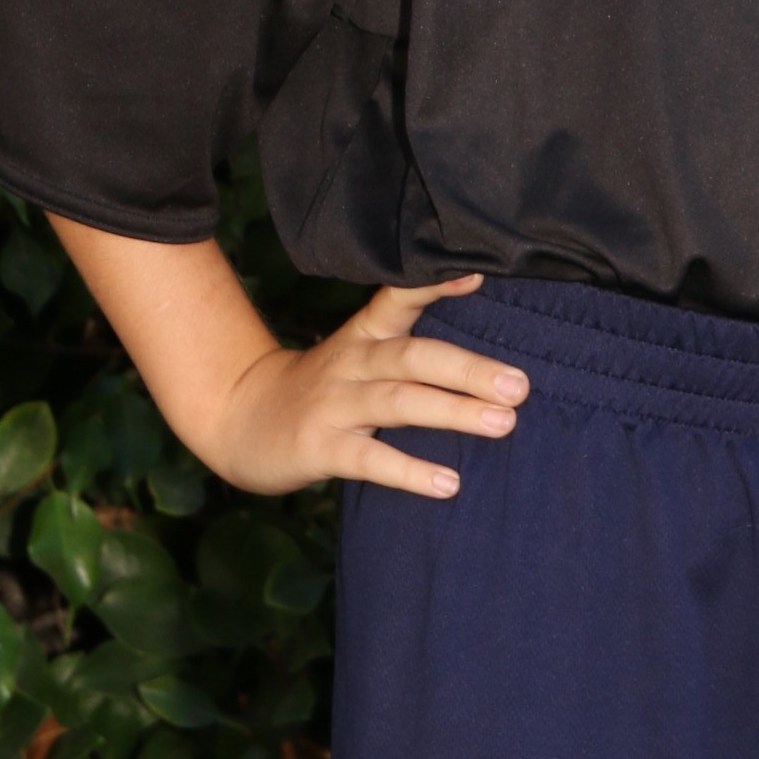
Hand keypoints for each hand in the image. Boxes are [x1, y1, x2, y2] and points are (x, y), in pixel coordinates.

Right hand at [203, 276, 527, 500]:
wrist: (238, 418)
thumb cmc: (321, 387)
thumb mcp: (358, 351)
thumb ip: (408, 338)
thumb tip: (484, 327)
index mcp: (364, 335)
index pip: (399, 298)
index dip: (435, 284)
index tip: (479, 274)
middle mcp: (351, 362)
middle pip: (413, 357)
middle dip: (469, 369)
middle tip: (520, 385)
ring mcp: (333, 404)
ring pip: (398, 402)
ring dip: (453, 411)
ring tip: (503, 423)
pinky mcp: (318, 447)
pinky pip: (369, 459)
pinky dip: (409, 471)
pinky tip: (447, 484)